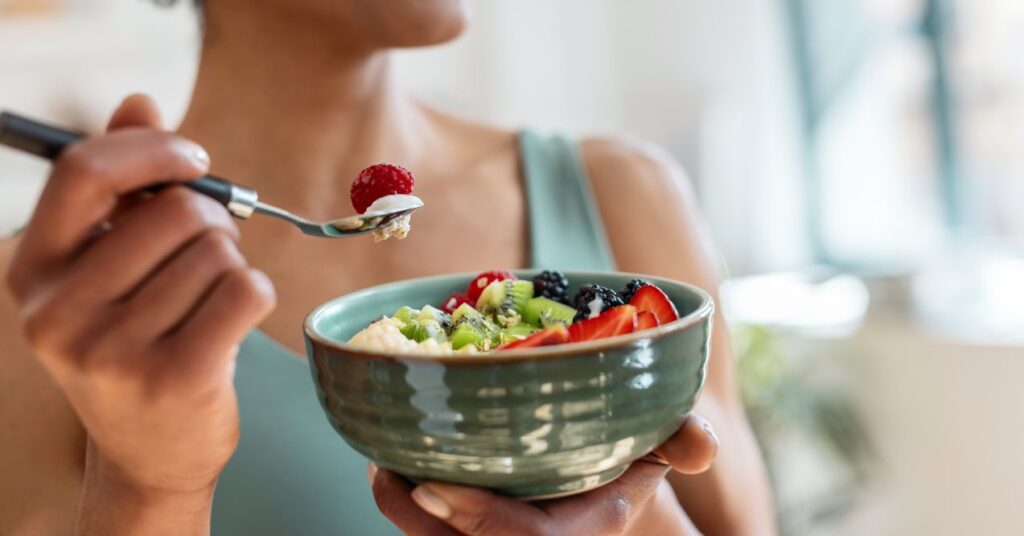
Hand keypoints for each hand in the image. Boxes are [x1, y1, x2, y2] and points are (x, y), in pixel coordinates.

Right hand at [4, 95, 275, 497]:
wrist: (151, 452)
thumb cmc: (136, 343)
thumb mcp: (109, 269)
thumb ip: (120, 187)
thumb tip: (140, 101)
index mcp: (34, 272)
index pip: (85, 172)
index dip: (151, 149)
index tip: (193, 159)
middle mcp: (60, 312)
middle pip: (175, 212)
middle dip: (211, 223)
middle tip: (208, 254)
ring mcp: (114, 351)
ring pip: (217, 252)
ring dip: (230, 266)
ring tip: (207, 301)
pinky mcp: (175, 378)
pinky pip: (246, 289)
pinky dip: (256, 294)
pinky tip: (233, 322)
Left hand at [371, 414, 717, 535]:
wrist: (604, 474)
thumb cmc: (628, 454)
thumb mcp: (662, 446)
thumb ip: (684, 440)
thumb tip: (701, 444)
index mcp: (573, 535)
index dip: (477, 520)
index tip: (431, 487)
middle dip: (412, 514)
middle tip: (388, 465)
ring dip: (399, 503)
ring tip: (384, 452)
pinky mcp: (462, 529)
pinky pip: (420, 525)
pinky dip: (403, 495)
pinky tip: (394, 449)